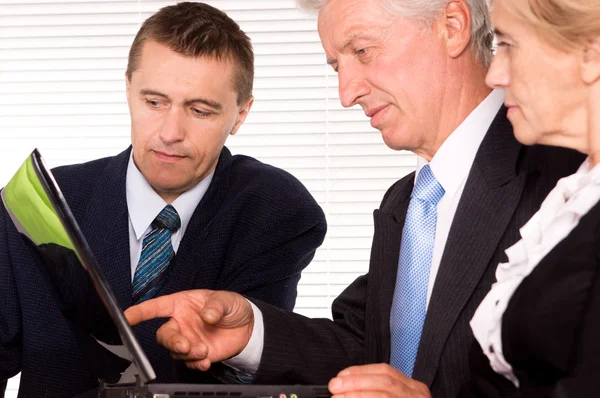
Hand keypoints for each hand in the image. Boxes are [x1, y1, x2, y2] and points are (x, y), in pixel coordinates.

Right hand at [124, 290, 253, 370]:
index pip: (157, 307)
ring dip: (187, 353)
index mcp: (182, 304)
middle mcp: (181, 323)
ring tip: (204, 350)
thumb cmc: (231, 306)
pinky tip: (206, 361)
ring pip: (175, 351)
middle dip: (172, 342)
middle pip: (164, 335)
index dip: (140, 312)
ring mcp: (188, 339)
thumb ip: (216, 306)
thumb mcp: (226, 300)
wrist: (247, 326)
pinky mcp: (197, 354)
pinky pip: (189, 363)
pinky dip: (196, 364)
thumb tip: (206, 316)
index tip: (127, 316)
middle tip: (185, 345)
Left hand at [328, 364, 431, 397]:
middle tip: (334, 386)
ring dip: (359, 395)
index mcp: (415, 389)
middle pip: (385, 381)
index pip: (386, 372)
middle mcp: (419, 395)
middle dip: (356, 382)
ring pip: (386, 395)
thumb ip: (376, 391)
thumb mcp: (395, 397)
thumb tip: (346, 387)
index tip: (340, 375)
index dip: (361, 372)